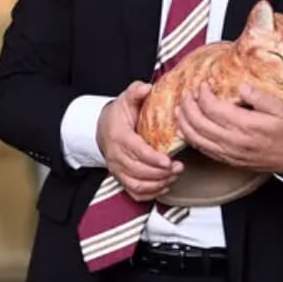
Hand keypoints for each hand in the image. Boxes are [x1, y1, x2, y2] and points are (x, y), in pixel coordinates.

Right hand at [96, 82, 182, 201]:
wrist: (103, 129)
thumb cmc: (119, 115)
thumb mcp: (126, 99)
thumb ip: (136, 92)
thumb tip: (146, 87)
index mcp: (119, 137)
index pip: (137, 151)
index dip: (153, 158)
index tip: (169, 161)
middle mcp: (116, 156)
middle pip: (139, 171)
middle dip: (161, 173)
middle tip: (179, 167)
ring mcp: (118, 170)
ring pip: (137, 184)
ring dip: (158, 184)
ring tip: (175, 176)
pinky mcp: (121, 179)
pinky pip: (134, 192)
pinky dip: (151, 193)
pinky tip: (165, 186)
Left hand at [175, 82, 282, 175]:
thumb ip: (261, 97)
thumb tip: (242, 88)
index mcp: (247, 125)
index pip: (214, 108)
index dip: (203, 95)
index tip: (203, 85)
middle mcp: (235, 141)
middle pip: (200, 123)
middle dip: (189, 107)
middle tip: (186, 94)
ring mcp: (231, 153)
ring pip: (198, 139)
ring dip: (185, 123)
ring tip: (180, 110)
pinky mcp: (230, 161)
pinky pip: (204, 151)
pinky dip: (191, 140)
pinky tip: (187, 131)